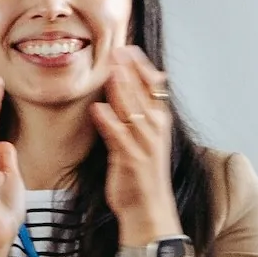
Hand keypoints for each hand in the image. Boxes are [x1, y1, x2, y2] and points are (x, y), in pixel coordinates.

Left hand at [89, 48, 182, 249]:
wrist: (148, 209)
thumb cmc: (140, 173)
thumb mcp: (141, 139)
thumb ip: (134, 114)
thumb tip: (125, 88)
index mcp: (158, 122)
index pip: (153, 86)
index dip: (141, 66)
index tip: (128, 47)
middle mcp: (155, 130)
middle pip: (144, 93)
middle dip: (131, 70)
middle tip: (118, 48)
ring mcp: (145, 145)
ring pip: (133, 111)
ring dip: (123, 90)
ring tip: (112, 69)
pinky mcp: (132, 160)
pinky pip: (120, 138)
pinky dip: (110, 123)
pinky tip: (99, 109)